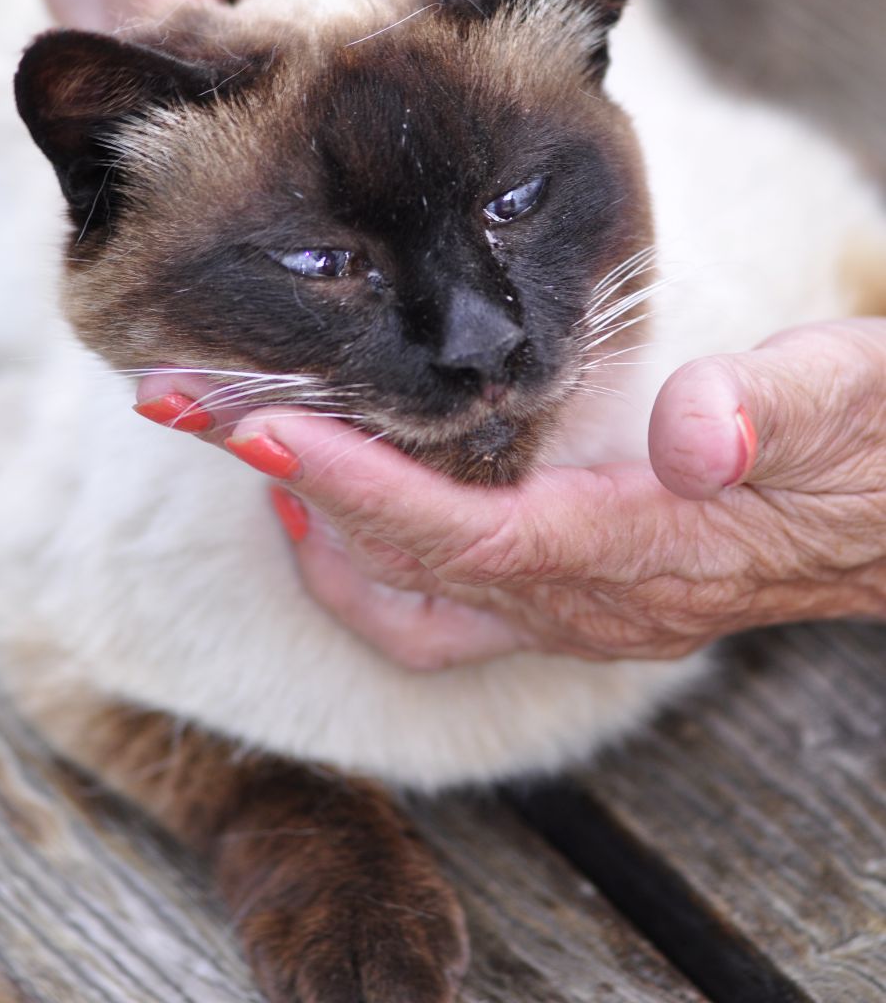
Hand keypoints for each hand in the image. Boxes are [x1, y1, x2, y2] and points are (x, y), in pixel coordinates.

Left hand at [135, 320, 885, 667]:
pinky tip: (356, 491)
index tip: (255, 432)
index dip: (348, 486)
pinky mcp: (578, 588)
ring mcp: (577, 604)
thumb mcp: (843, 403)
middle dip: (285, 491)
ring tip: (253, 448)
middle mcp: (585, 598)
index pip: (452, 534)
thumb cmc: (870, 447)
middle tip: (190, 408)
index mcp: (629, 550)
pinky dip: (376, 552)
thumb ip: (770, 411)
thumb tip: (692, 430)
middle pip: (399, 569)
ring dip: (317, 531)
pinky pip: (444, 599)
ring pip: (409, 603)